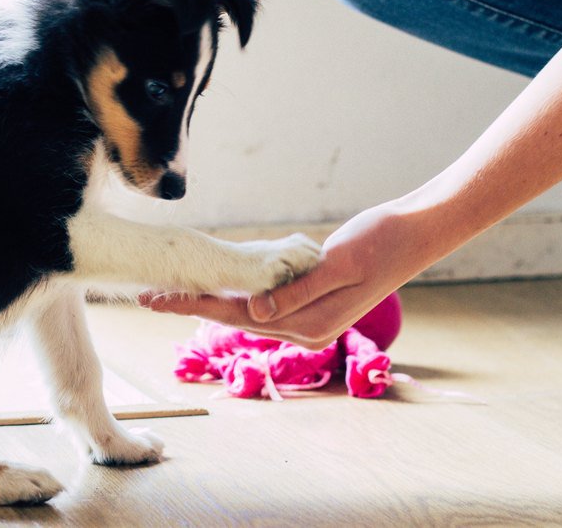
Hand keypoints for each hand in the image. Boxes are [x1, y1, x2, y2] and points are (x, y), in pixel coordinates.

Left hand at [141, 199, 442, 349]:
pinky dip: (235, 292)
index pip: (236, 315)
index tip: (155, 299)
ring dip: (209, 300)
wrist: (415, 233)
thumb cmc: (380, 243)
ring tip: (171, 290)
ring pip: (245, 310)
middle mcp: (305, 329)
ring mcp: (308, 317)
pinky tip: (214, 284)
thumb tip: (254, 314)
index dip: (192, 306)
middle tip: (146, 295)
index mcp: (309, 325)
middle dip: (190, 305)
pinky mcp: (311, 301)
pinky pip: (262, 300)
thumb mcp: (337, 266)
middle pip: (233, 316)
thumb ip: (295, 293)